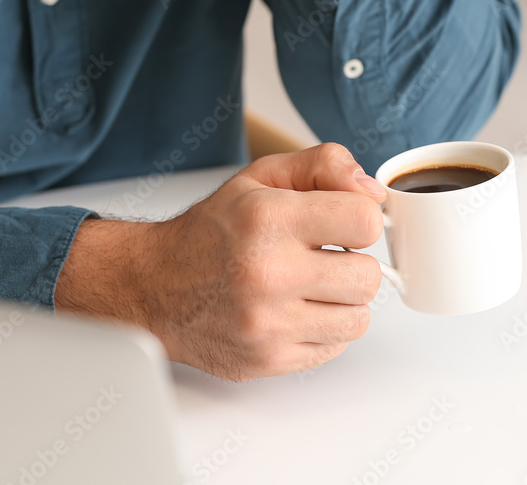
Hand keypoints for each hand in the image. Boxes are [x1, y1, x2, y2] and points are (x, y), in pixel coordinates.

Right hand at [55, 143, 387, 380]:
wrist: (153, 286)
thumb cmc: (211, 232)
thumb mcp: (262, 177)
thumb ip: (325, 166)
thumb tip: (374, 193)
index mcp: (268, 219)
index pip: (365, 221)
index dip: (360, 220)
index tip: (342, 224)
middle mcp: (267, 273)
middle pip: (369, 277)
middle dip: (352, 264)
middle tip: (324, 258)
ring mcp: (267, 323)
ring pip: (358, 319)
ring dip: (341, 301)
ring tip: (309, 285)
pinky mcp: (267, 359)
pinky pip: (334, 348)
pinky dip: (322, 330)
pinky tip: (294, 310)